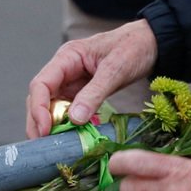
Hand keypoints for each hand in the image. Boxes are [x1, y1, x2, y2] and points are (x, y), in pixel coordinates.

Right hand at [26, 19, 157, 137]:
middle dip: (39, 122)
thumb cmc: (134, 47)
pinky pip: (68, 110)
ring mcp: (72, 82)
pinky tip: (70, 139)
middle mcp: (65, 69)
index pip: (41, 84)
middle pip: (41, 98)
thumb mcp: (116, 69)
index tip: (45, 130)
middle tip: (43, 146)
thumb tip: (73, 119)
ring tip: (53, 147)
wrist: (152, 43)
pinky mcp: (82, 92)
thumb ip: (95, 93)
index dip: (38, 108)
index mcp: (68, 57)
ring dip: (51, 126)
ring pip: (52, 106)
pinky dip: (67, 125)